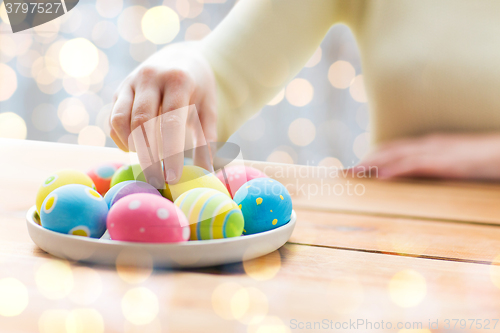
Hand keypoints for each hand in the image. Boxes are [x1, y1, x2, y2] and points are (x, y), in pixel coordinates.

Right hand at [109, 42, 216, 184]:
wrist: (182, 58)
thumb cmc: (199, 89)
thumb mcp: (208, 109)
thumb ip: (207, 140)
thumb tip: (205, 174)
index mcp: (178, 81)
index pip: (171, 122)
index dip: (170, 152)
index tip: (173, 177)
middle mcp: (151, 78)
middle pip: (142, 123)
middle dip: (148, 156)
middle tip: (156, 180)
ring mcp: (131, 82)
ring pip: (122, 120)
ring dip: (132, 147)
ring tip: (147, 164)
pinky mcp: (120, 89)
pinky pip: (113, 119)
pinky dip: (121, 139)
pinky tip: (134, 150)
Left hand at [354, 133, 499, 179]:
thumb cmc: (487, 160)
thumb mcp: (457, 164)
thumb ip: (437, 167)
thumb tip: (417, 179)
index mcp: (431, 144)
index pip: (394, 148)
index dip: (373, 156)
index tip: (356, 166)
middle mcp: (430, 144)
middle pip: (390, 150)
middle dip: (366, 160)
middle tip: (345, 172)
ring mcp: (438, 151)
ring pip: (397, 156)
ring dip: (373, 164)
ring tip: (354, 173)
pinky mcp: (447, 162)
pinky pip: (416, 165)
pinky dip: (396, 170)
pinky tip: (381, 176)